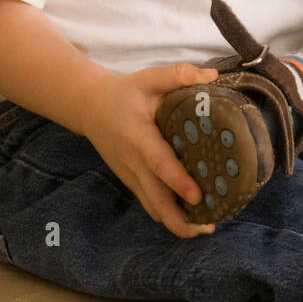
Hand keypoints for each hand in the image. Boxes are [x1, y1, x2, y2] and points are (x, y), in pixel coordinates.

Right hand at [81, 62, 220, 237]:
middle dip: (179, 220)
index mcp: (139, 137)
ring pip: (152, 208)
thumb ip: (178, 75)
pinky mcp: (131, 182)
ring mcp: (131, 176)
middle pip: (155, 200)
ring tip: (206, 227)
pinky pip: (150, 204)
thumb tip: (213, 75)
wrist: (89, 107)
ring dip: (177, 223)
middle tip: (208, 227)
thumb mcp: (148, 78)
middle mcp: (134, 163)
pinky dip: (168, 215)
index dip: (177, 181)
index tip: (196, 196)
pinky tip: (191, 218)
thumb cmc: (125, 92)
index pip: (159, 163)